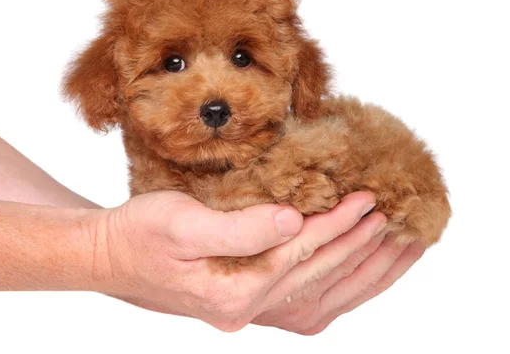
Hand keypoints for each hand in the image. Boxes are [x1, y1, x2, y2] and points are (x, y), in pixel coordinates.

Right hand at [88, 190, 386, 331]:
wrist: (111, 256)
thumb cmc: (139, 232)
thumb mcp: (179, 221)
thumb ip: (237, 227)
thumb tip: (293, 220)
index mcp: (232, 290)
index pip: (301, 255)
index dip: (337, 226)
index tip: (368, 198)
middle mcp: (246, 310)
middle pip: (318, 279)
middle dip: (360, 248)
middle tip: (396, 219)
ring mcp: (248, 311)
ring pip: (321, 297)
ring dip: (362, 272)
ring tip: (398, 247)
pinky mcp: (246, 302)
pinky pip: (307, 300)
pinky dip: (339, 284)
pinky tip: (358, 270)